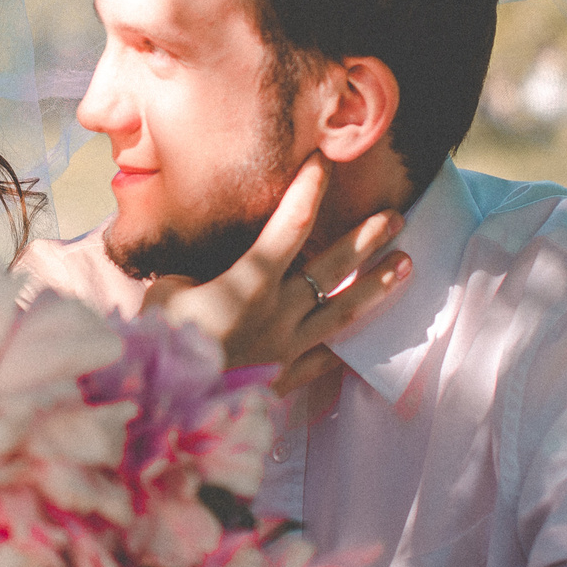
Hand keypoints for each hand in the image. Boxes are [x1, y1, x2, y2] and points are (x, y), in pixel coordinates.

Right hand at [144, 156, 408, 396]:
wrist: (163, 407)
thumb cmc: (160, 341)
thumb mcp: (165, 291)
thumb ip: (193, 272)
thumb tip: (202, 264)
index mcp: (249, 281)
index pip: (290, 224)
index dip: (309, 189)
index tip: (324, 159)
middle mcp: (279, 311)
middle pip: (333, 267)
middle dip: (366, 238)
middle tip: (396, 216)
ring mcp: (287, 348)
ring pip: (342, 312)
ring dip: (375, 286)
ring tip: (406, 266)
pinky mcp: (283, 379)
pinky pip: (323, 360)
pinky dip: (343, 346)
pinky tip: (362, 338)